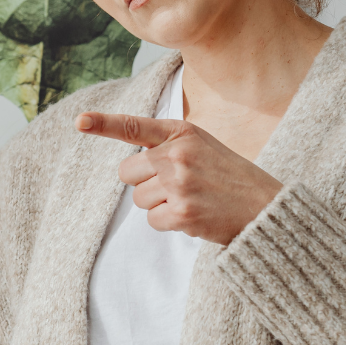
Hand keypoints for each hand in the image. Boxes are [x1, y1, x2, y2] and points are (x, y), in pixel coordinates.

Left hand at [76, 112, 281, 244]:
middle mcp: (177, 155)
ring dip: (159, 205)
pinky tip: (193, 216)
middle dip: (144, 182)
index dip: (102, 124)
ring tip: (191, 200)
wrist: (266, 207)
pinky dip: (169, 223)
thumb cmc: (230, 177)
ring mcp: (179, 184)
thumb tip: (131, 165)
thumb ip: (169, 146)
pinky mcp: (181, 213)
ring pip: (139, 200)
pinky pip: (153, 221)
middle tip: (177, 185)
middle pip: (127, 172)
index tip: (79, 121)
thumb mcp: (203, 146)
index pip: (134, 127)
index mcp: (182, 133)